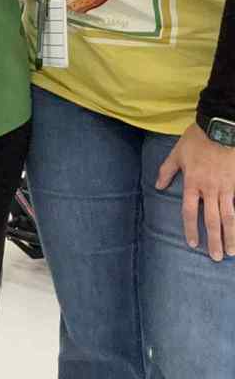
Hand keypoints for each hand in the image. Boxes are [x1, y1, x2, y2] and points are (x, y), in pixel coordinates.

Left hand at [155, 123, 234, 261]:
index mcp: (192, 183)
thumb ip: (166, 170)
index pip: (190, 211)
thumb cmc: (197, 139)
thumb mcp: (177, 153)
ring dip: (230, 235)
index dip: (191, 229)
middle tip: (216, 257)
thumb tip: (157, 186)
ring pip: (229, 217)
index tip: (192, 244)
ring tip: (231, 252)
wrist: (220, 127)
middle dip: (214, 240)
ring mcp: (226, 188)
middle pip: (212, 220)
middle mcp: (209, 189)